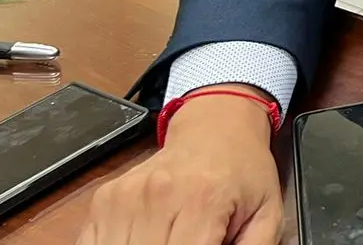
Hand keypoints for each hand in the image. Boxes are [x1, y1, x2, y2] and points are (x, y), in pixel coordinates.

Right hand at [76, 86, 281, 244]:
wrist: (215, 129)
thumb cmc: (243, 174)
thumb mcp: (268, 213)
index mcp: (203, 201)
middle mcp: (159, 196)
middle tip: (186, 243)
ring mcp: (125, 197)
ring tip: (169, 240)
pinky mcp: (105, 199)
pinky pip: (94, 244)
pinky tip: (141, 240)